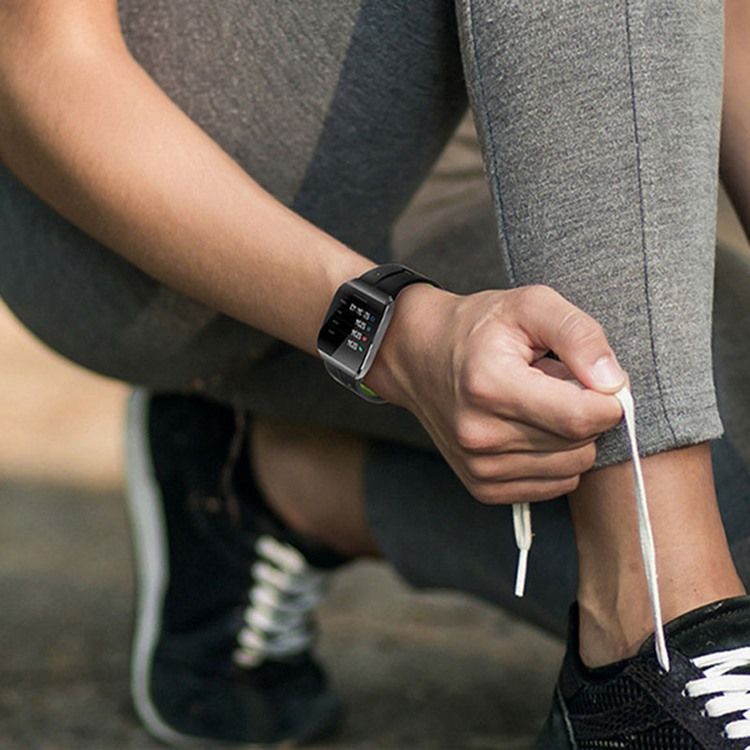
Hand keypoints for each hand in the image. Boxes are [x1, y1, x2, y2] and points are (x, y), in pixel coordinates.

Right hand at [366, 284, 625, 503]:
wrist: (419, 356)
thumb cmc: (478, 327)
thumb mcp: (530, 305)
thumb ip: (579, 335)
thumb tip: (614, 383)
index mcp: (490, 386)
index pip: (581, 417)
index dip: (608, 400)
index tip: (598, 379)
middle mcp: (480, 434)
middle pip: (580, 445)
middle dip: (585, 413)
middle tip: (557, 385)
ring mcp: (478, 466)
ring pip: (572, 469)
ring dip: (570, 438)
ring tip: (538, 406)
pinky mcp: (482, 487)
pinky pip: (553, 486)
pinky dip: (555, 460)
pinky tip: (531, 430)